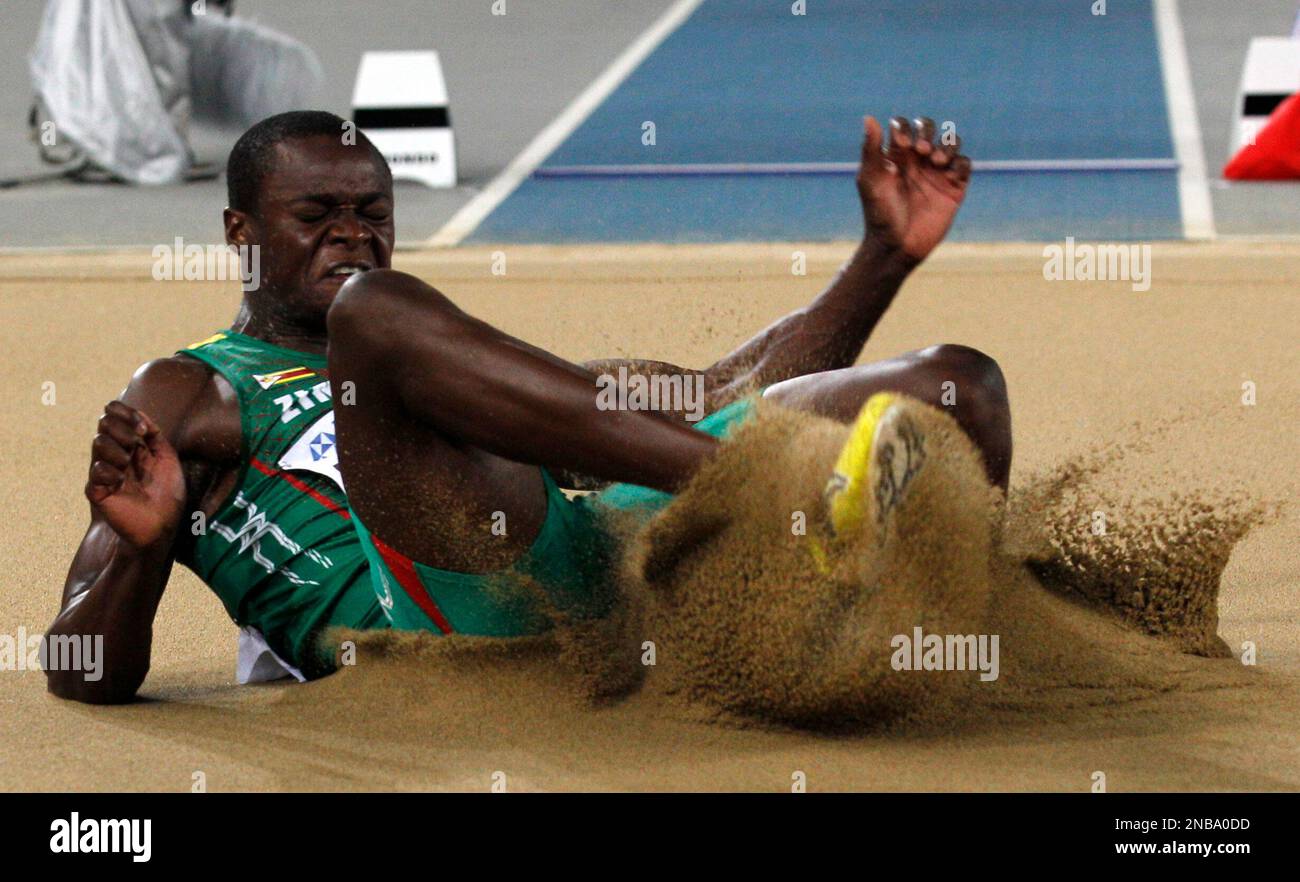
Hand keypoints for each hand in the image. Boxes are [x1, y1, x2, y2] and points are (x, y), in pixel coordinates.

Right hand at [86, 402, 185, 548]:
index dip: (124, 413)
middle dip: (123, 428)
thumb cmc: (167, 493)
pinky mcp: (98, 491)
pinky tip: (120, 481)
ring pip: (98, 443)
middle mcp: (115, 455)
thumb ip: (154, 434)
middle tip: (137, 444)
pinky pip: (96, 471)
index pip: (115, 417)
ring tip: (129, 464)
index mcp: (130, 445)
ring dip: (117, 448)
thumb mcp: (167, 458)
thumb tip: (140, 413)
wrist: (162, 525)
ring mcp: (105, 472)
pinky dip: (109, 471)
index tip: (143, 428)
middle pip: (104, 424)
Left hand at [857, 116, 971, 262]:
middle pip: (930, 129)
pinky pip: (964, 165)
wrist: (896, 246)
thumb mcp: (871, 180)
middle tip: (921, 152)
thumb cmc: (879, 214)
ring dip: (946, 144)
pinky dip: (960, 163)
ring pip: (951, 142)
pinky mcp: (954, 188)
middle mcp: (918, 161)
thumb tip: (869, 117)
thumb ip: (871, 149)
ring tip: (936, 161)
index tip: (902, 145)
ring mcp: (937, 173)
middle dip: (928, 132)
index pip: (905, 128)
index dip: (905, 129)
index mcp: (897, 157)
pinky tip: (949, 174)